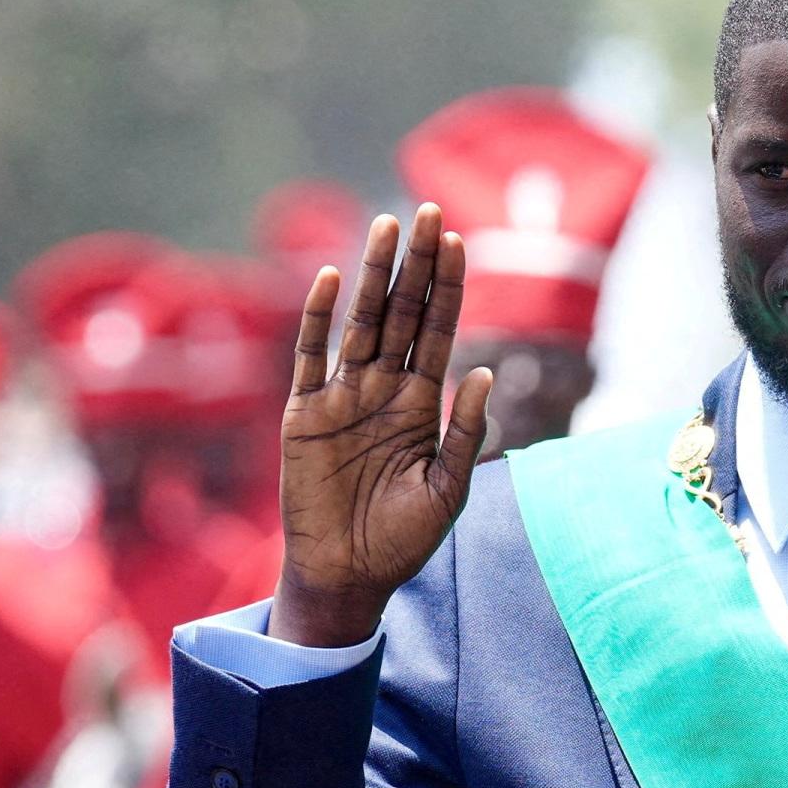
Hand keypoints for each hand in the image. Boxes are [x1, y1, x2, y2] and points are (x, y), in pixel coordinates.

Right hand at [272, 205, 494, 648]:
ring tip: (389, 226)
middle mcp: (383, 389)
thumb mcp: (448, 489)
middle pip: (404, 313)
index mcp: (421, 404)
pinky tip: (334, 278)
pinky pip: (311, 357)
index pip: (439, 331)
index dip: (449, 288)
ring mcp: (343, 397)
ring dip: (376, 275)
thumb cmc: (402, 539)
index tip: (460, 241)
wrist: (347, 575)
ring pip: (362, 322)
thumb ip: (465, 432)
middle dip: (417, 265)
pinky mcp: (304, 414)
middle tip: (429, 211)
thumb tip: (483, 373)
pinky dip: (319, 317)